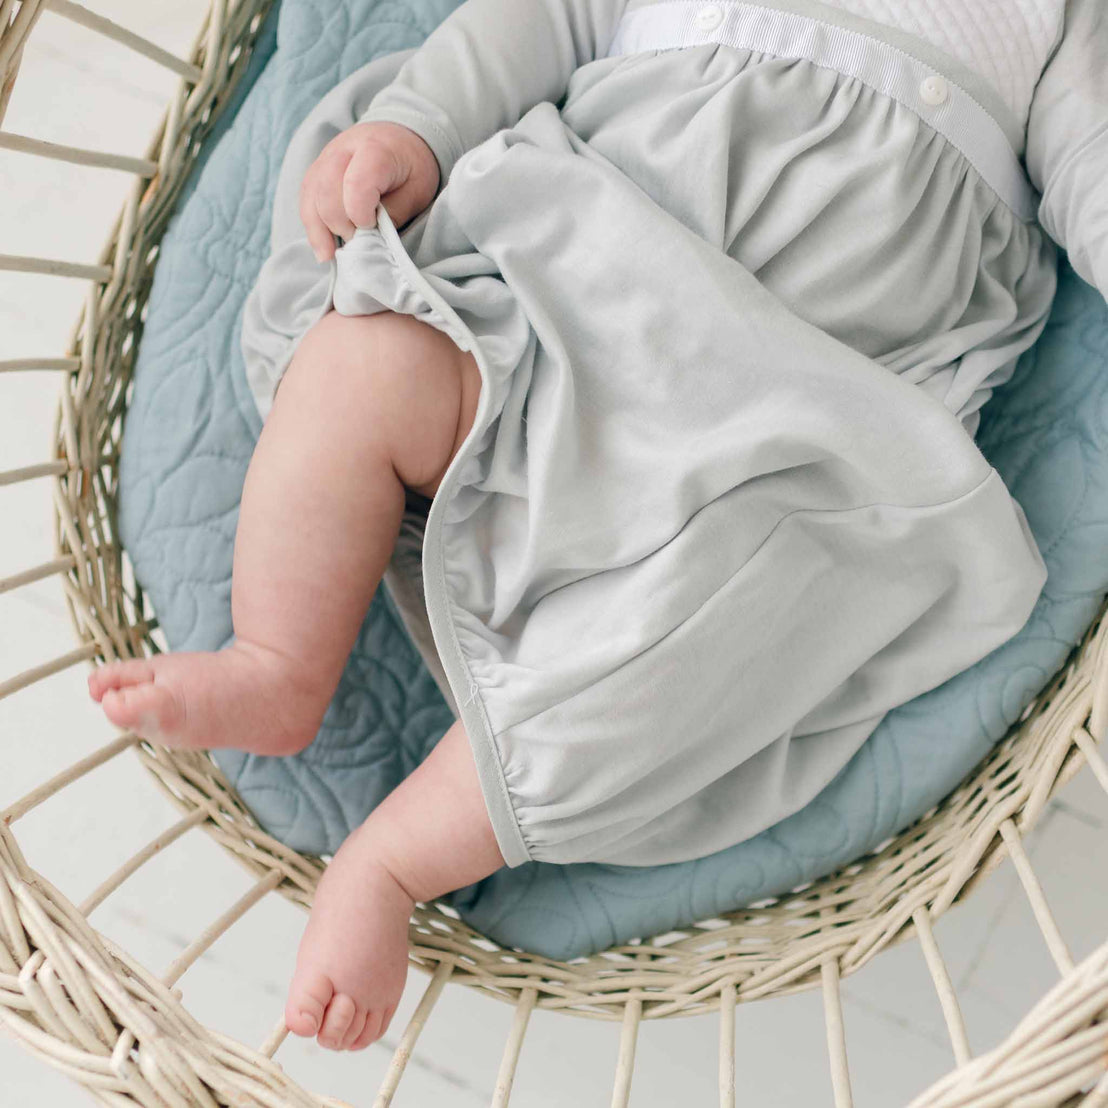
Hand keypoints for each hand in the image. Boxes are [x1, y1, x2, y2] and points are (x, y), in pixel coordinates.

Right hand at [299, 121, 440, 261]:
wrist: (400, 138)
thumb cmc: (412, 166)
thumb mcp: (417, 190)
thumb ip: (394, 213)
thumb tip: (370, 240)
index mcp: (374, 149)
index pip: (355, 185)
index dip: (360, 215)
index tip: (373, 227)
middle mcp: (342, 150)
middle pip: (327, 193)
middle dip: (341, 225)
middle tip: (360, 240)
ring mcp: (324, 160)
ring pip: (311, 198)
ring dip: (320, 231)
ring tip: (332, 255)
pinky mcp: (316, 172)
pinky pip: (306, 201)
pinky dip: (312, 227)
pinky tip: (323, 248)